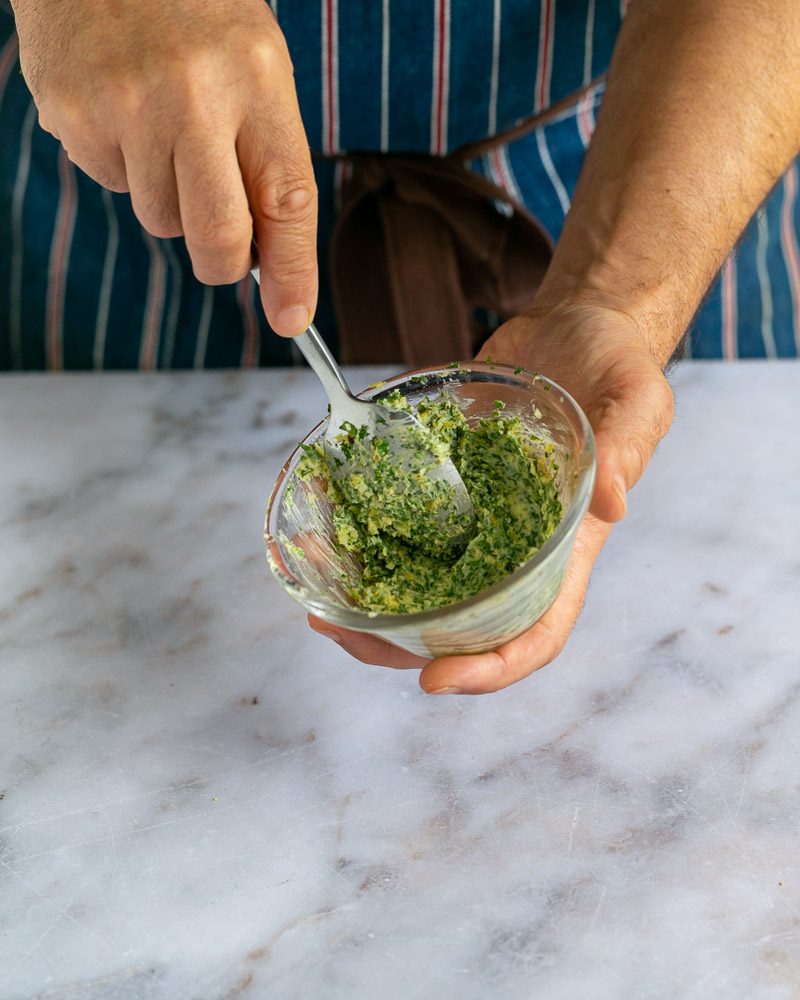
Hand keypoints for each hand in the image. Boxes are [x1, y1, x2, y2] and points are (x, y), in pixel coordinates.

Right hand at [11, 0, 316, 334]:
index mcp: (257, 76)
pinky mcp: (73, 115)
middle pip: (217, 238)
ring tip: (165, 129)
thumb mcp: (256, 67)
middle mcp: (193, 93)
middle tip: (225, 253)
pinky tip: (125, 113)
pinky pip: (114, 186)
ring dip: (171, 200)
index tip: (291, 317)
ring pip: (162, 221)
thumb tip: (269, 266)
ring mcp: (126, 105)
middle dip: (225, 264)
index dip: (292, 272)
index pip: (286, 201)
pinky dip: (125, 166)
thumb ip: (267, 161)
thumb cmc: (194, 15)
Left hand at [309, 302, 674, 692]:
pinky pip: (403, 525)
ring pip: (422, 586)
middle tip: (342, 632)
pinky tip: (325, 528)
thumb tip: (609, 505)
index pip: (536, 632)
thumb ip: (628, 449)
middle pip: (463, 627)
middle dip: (403, 647)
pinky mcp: (446, 485)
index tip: (435, 680)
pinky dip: (363, 536)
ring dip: (369, 603)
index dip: (491, 668)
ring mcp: (476, 520)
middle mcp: (514, 547)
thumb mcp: (638, 401)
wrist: (576, 330)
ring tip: (317, 597)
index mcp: (565, 548)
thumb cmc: (618, 368)